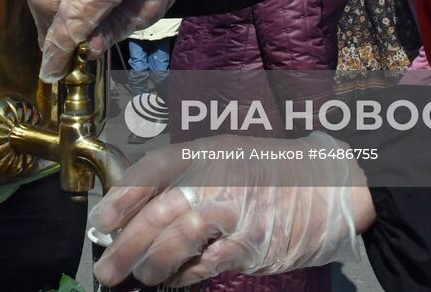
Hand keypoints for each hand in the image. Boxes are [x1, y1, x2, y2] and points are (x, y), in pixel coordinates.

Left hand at [91, 133, 372, 286]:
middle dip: (126, 245)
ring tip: (140, 276)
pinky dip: (186, 276)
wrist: (328, 184)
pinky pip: (209, 263)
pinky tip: (174, 281)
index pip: (153, 168)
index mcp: (206, 151)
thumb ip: (185, 175)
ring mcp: (237, 210)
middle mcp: (218, 177)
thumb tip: (135, 211)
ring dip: (152, 264)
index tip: (102, 223)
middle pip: (159, 211)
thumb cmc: (269, 171)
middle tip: (106, 267)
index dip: (122, 196)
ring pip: (179, 240)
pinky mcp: (254, 242)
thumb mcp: (225, 155)